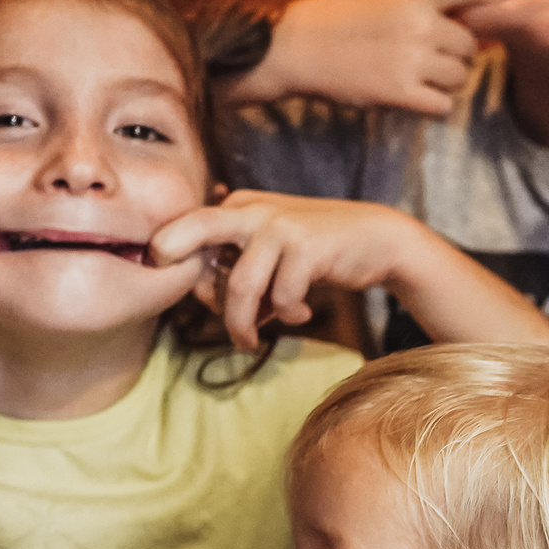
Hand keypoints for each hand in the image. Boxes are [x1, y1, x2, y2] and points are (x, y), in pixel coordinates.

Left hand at [151, 192, 438, 349]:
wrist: (377, 239)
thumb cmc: (315, 252)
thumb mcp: (270, 254)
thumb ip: (239, 273)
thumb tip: (209, 304)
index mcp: (236, 207)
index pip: (186, 232)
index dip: (182, 267)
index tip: (199, 296)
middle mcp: (251, 210)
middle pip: (194, 231)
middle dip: (172, 257)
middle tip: (187, 299)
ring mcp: (279, 226)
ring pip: (240, 286)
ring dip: (241, 324)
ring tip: (247, 341)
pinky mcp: (306, 246)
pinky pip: (281, 297)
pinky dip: (287, 316)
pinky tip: (301, 314)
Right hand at [260, 0, 508, 114]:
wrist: (291, 48)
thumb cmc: (336, 19)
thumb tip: (472, 15)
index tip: (491, 3)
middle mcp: (420, 24)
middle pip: (470, 43)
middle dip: (456, 51)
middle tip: (431, 54)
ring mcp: (412, 60)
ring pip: (461, 75)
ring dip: (446, 80)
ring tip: (418, 74)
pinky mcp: (400, 94)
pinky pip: (443, 105)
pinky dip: (433, 104)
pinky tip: (413, 94)